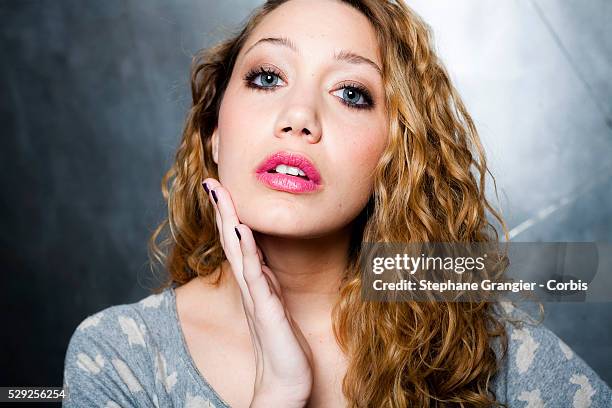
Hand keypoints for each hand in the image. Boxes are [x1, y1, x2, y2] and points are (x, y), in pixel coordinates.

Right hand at [202, 178, 313, 407]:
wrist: (285, 379)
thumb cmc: (282, 342)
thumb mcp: (274, 303)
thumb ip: (266, 281)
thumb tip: (261, 260)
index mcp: (254, 281)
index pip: (237, 241)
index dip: (229, 214)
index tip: (221, 188)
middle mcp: (250, 285)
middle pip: (231, 240)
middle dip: (223, 209)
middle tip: (211, 181)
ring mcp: (255, 295)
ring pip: (239, 251)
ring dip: (229, 220)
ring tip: (221, 194)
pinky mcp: (265, 308)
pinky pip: (255, 275)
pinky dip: (247, 251)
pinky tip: (241, 230)